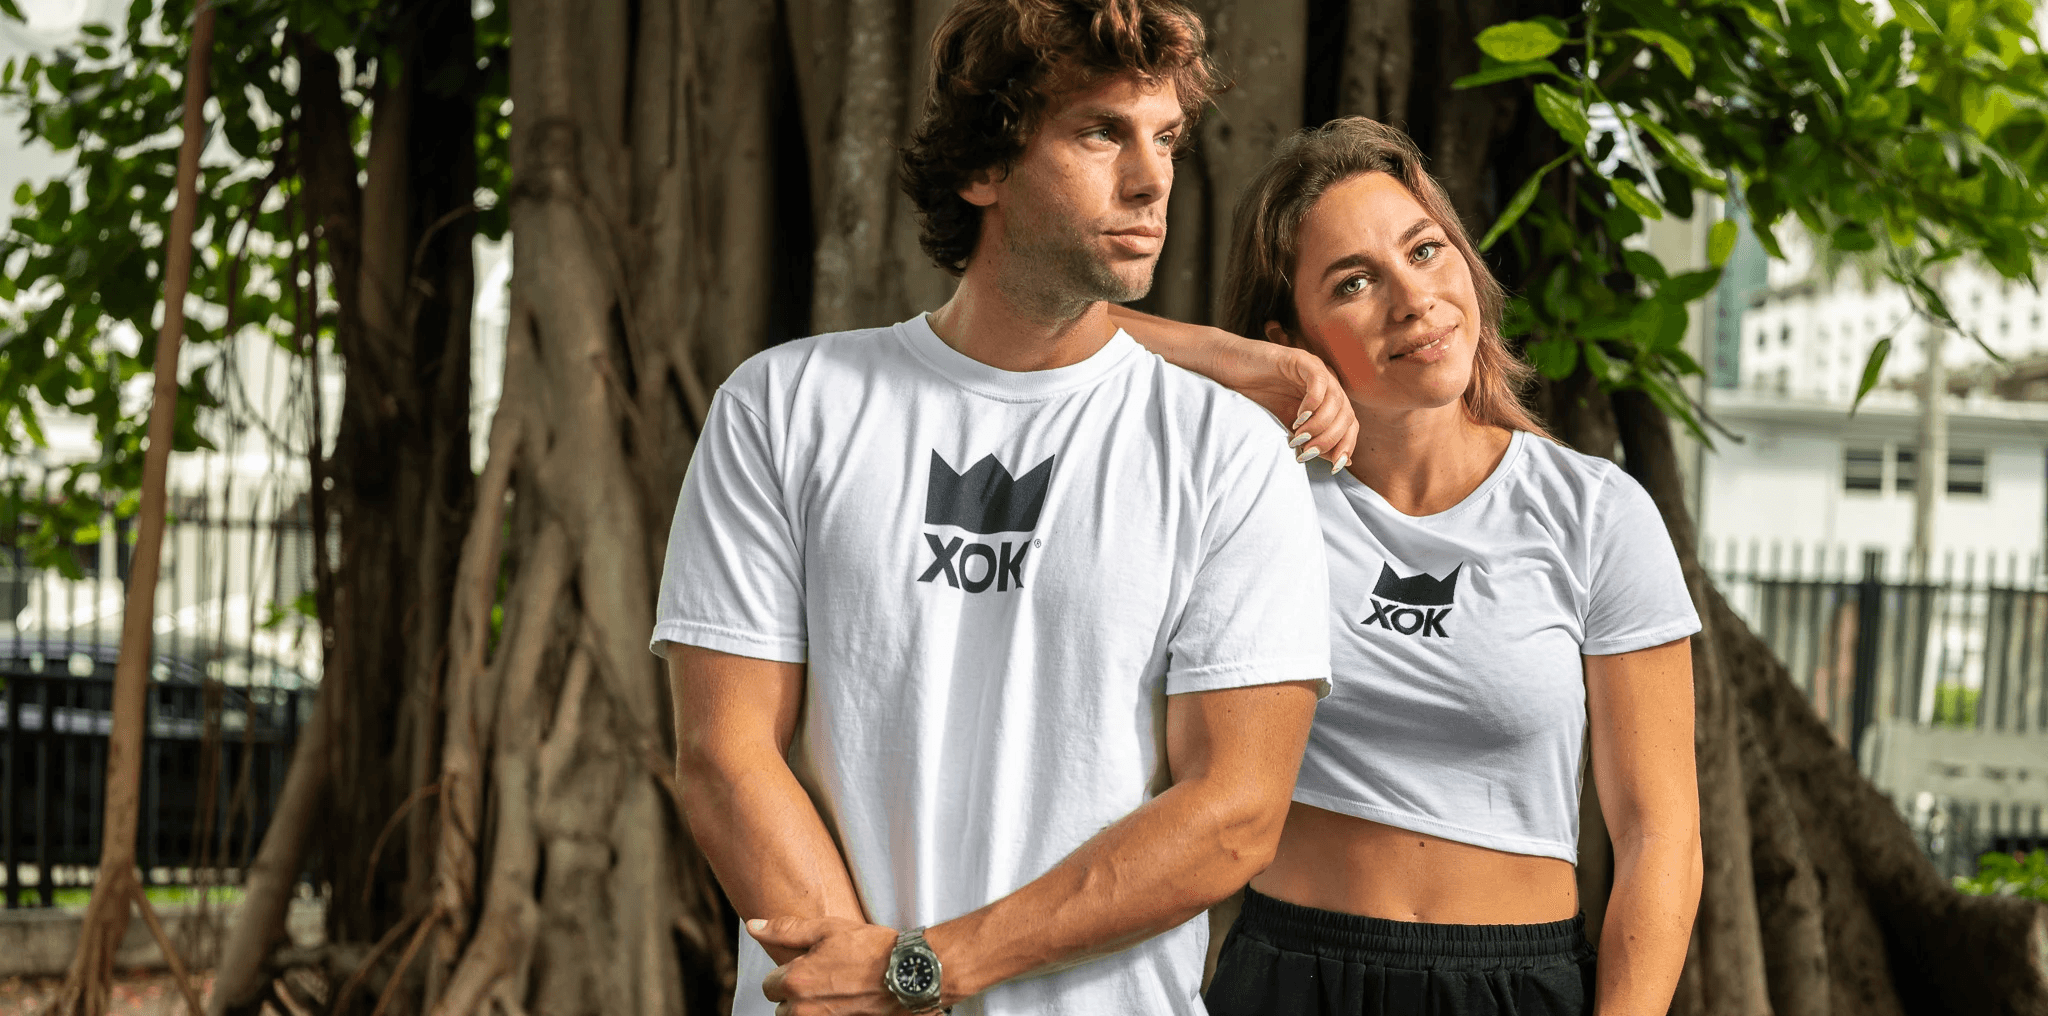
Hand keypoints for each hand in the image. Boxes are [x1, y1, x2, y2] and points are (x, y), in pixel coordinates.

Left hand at [751, 916, 909, 1015]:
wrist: (910, 973)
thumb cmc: (873, 950)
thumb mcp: (827, 929)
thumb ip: (785, 930)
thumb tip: (754, 927)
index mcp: (796, 982)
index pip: (768, 985)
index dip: (785, 973)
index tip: (804, 965)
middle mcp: (805, 1009)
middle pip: (783, 1007)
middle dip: (796, 994)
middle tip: (822, 976)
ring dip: (812, 1006)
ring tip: (836, 988)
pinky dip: (830, 1012)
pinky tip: (847, 999)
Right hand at [1208, 335, 1357, 472]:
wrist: (1226, 373)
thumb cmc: (1253, 399)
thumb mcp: (1287, 428)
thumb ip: (1312, 442)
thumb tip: (1339, 461)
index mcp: (1327, 401)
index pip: (1350, 425)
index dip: (1346, 446)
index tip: (1334, 467)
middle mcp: (1327, 385)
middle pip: (1347, 414)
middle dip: (1330, 439)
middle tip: (1307, 453)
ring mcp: (1315, 370)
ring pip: (1336, 400)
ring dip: (1320, 425)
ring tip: (1299, 438)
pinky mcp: (1300, 359)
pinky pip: (1319, 380)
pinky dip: (1314, 402)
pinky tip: (1298, 417)